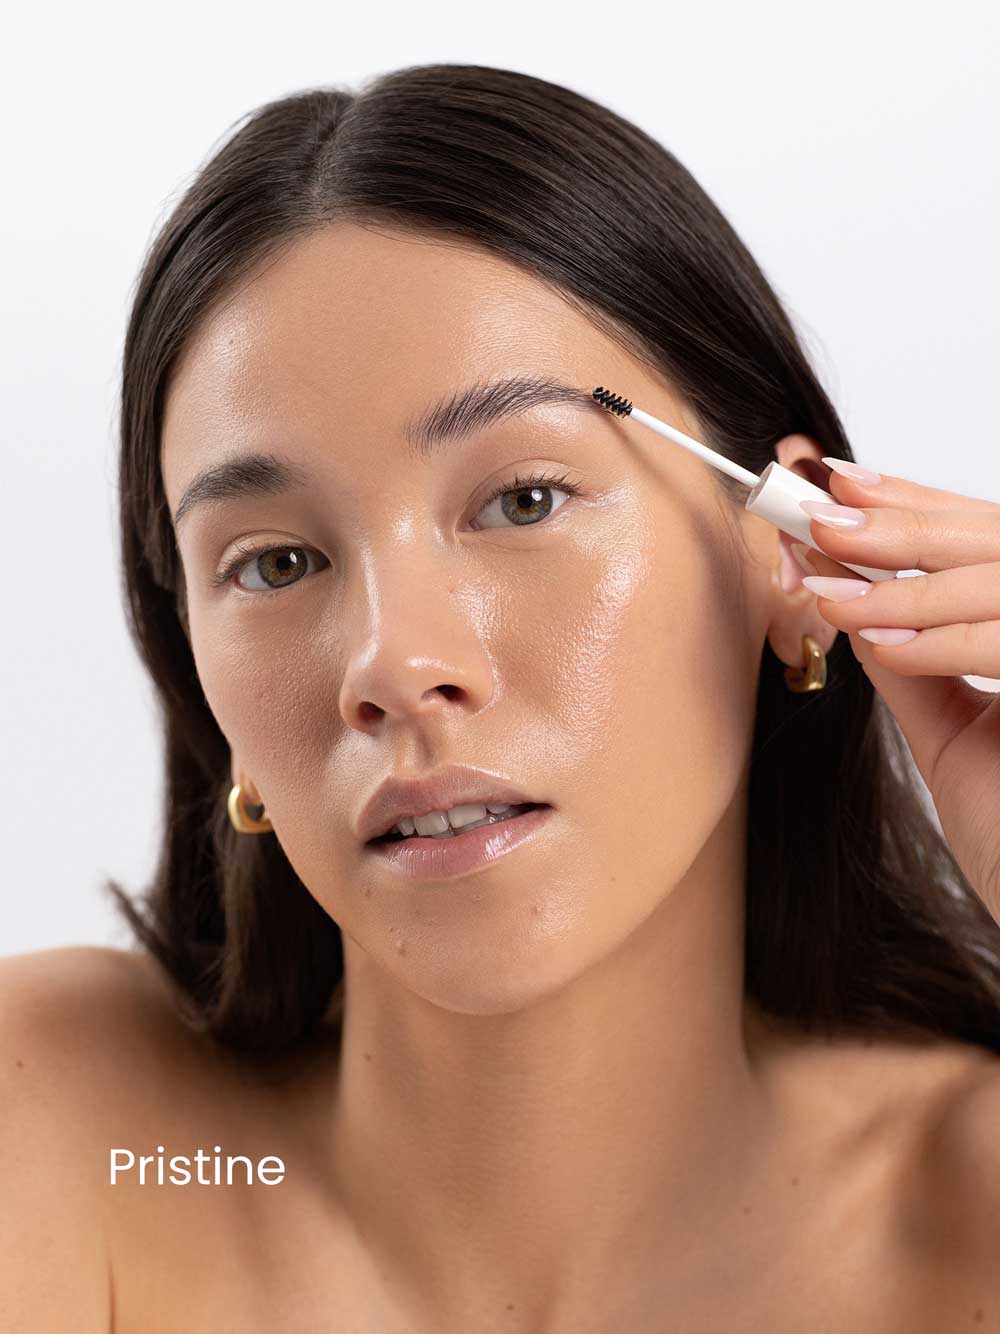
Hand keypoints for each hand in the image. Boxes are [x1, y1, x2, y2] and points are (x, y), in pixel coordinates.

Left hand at [792, 463, 999, 920]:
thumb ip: (916, 665)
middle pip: (999, 541)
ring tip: (832, 586)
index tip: (843, 487)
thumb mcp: (954, 734)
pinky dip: (949, 639)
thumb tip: (855, 599)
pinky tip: (886, 640)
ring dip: (911, 583)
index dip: (919, 505)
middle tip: (822, 517)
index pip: (988, 541)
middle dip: (904, 524)